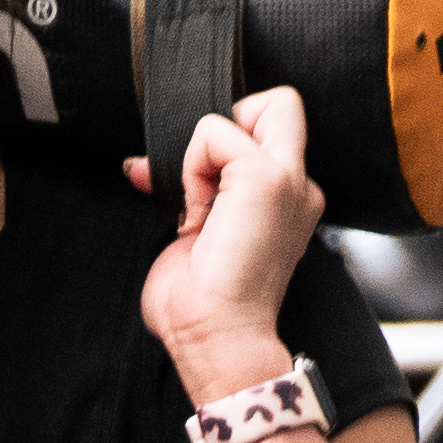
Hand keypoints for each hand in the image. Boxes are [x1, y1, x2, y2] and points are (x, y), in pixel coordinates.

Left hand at [142, 85, 323, 393]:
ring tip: (198, 207)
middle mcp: (298, 187)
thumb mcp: (194, 232)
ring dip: (206, 151)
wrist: (214, 339)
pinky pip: (215, 132)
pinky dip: (192, 164)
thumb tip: (143, 167)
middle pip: (282, 103)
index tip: (196, 188)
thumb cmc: (201, 305)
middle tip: (202, 181)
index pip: (271, 127)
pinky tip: (196, 211)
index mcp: (286, 201)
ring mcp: (289, 181)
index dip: (229, 138)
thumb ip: (189, 192)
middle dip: (230, 124)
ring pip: (262, 103)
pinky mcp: (267, 179)